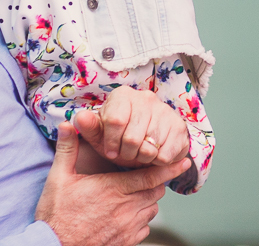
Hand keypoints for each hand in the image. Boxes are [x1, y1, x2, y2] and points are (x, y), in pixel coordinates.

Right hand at [36, 123, 188, 245]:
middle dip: (155, 182)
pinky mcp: (125, 242)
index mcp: (112, 189)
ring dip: (148, 200)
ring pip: (152, 210)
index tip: (183, 162)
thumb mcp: (59, 178)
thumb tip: (68, 124)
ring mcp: (126, 227)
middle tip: (147, 176)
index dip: (169, 169)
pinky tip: (127, 214)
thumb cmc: (56, 214)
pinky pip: (145, 228)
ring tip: (134, 195)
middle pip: (155, 192)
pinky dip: (142, 220)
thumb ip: (67, 149)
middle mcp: (124, 209)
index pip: (150, 176)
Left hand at [74, 86, 189, 166]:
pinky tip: (153, 155)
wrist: (148, 140)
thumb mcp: (100, 134)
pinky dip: (156, 162)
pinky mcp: (179, 127)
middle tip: (126, 154)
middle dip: (126, 153)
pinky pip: (165, 155)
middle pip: (132, 137)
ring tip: (138, 154)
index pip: (115, 120)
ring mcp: (165, 111)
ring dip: (141, 158)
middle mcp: (145, 98)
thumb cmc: (119, 136)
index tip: (110, 151)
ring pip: (149, 148)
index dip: (111, 142)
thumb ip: (88, 127)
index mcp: (123, 95)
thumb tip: (79, 117)